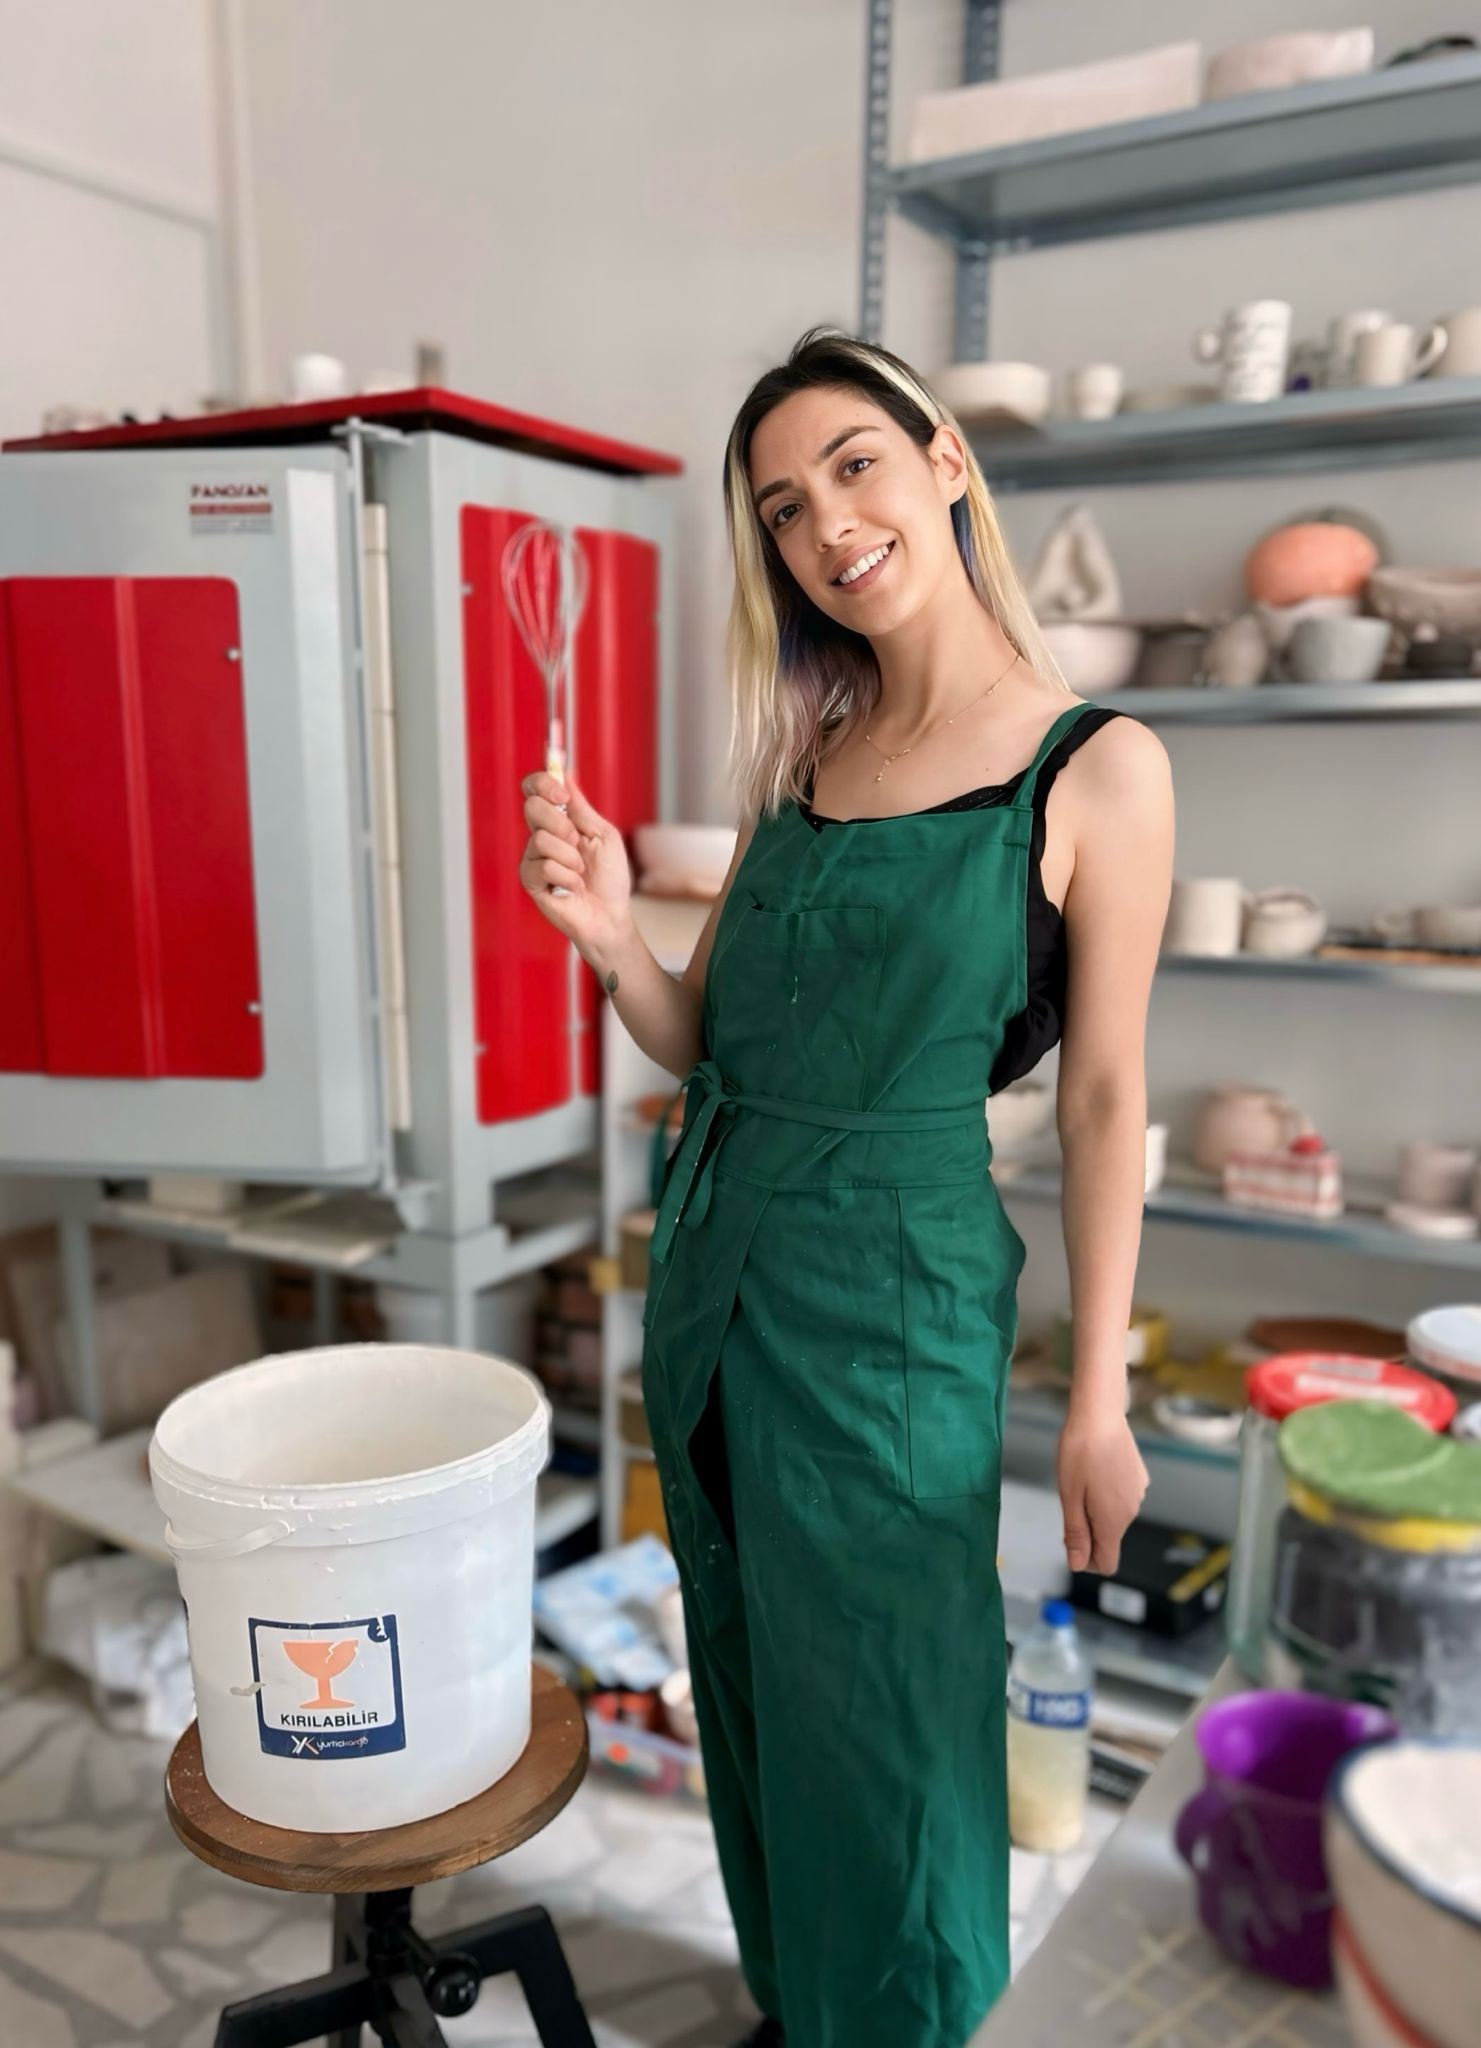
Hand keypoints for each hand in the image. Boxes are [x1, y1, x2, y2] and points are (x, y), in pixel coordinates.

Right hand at [519, 769, 633, 954]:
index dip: (543, 783)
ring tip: (580, 873)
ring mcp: (532, 858)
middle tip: (578, 843)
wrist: (610, 915)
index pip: (534, 789)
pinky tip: (573, 888)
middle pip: (532, 807)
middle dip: (562, 824)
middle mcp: (540, 836)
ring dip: (571, 858)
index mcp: (557, 820)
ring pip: (541, 839)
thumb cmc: (610, 878)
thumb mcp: (602, 834)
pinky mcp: (530, 880)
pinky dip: (568, 877)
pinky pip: (544, 866)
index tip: (562, 796)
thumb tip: (566, 773)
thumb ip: (582, 807)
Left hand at [1056, 1404, 1148, 1576]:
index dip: (1086, 1559)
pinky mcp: (1139, 1477)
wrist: (1100, 1412)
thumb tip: (1077, 1565)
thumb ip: (1076, 1534)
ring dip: (1096, 1508)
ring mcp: (1138, 1493)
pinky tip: (1096, 1467)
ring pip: (1114, 1516)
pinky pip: (1121, 1496)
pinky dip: (1107, 1491)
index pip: (1107, 1562)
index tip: (1069, 1536)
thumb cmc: (1079, 1451)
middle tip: (1069, 1499)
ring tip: (1081, 1478)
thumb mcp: (1069, 1496)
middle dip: (1088, 1530)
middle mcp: (1131, 1511)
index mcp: (1113, 1521)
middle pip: (1109, 1539)